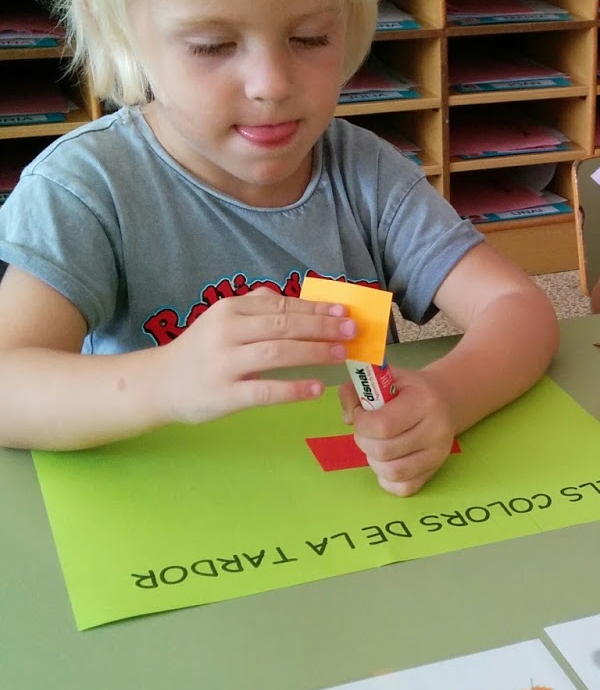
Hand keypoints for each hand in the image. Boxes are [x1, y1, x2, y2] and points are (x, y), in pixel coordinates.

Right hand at [158, 288, 355, 423]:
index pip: (281, 306)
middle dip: (322, 327)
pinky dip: (295, 389)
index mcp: (230, 311)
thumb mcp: (220, 320)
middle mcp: (227, 333)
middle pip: (284, 326)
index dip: (315, 308)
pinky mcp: (225, 395)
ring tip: (341, 354)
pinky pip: (266, 391)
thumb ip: (252, 306)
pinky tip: (317, 388)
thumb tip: (285, 295)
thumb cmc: (198, 351)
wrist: (159, 384)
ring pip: (278, 353)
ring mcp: (225, 364)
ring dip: (314, 352)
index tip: (343, 311)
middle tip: (352, 331)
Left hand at [339, 366, 454, 495]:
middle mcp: (435, 430)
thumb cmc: (409, 389)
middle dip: (364, 441)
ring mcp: (437, 455)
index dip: (361, 423)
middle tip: (367, 431)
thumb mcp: (384, 377)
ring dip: (374, 460)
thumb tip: (348, 418)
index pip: (382, 425)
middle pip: (383, 450)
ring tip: (376, 445)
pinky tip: (386, 462)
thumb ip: (356, 390)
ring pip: (392, 472)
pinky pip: (403, 488)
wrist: (445, 401)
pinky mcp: (434, 472)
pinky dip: (387, 479)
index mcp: (423, 401)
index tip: (360, 415)